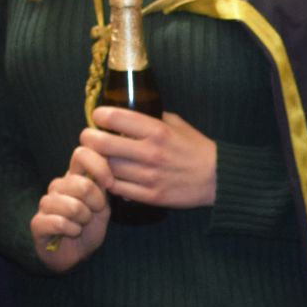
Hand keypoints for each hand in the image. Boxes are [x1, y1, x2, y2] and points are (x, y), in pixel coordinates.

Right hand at [31, 145, 113, 270]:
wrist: (74, 255)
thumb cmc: (88, 228)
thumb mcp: (103, 206)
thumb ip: (104, 187)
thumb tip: (107, 171)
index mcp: (74, 177)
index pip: (82, 154)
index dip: (100, 167)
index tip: (110, 184)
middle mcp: (58, 186)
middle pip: (82, 185)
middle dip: (96, 204)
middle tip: (93, 213)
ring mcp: (45, 203)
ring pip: (72, 206)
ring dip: (84, 220)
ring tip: (80, 225)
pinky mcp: (37, 223)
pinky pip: (60, 223)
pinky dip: (72, 231)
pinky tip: (71, 233)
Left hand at [83, 106, 217, 208]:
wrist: (217, 178)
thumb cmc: (196, 148)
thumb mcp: (177, 124)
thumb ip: (153, 117)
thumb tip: (128, 111)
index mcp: (157, 130)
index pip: (115, 117)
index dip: (100, 115)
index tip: (98, 117)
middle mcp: (151, 152)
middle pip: (102, 144)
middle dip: (89, 138)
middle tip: (88, 137)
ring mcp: (149, 176)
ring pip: (106, 168)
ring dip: (97, 161)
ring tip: (98, 157)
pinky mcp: (150, 196)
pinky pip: (117, 188)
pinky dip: (109, 181)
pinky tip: (110, 175)